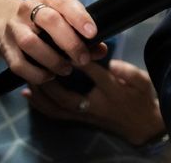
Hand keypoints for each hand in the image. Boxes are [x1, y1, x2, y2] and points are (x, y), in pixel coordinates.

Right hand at [0, 0, 105, 85]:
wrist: (5, 20)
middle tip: (83, 59)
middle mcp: (28, 8)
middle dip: (70, 42)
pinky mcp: (5, 47)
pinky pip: (18, 63)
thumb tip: (102, 50)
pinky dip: (36, 73)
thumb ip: (85, 35)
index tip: (93, 34)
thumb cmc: (46, 22)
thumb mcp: (64, 19)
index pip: (65, 2)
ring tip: (67, 69)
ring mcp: (14, 27)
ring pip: (30, 42)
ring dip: (52, 60)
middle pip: (49, 21)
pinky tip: (49, 75)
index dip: (80, 18)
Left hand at [23, 60, 165, 145]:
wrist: (142, 126)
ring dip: (41, 95)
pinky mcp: (80, 120)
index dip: (79, 59)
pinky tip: (29, 95)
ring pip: (58, 108)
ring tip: (28, 77)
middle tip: (38, 63)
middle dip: (51, 82)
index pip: (93, 74)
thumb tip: (110, 61)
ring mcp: (85, 115)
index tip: (67, 44)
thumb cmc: (142, 98)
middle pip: (67, 96)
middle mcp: (95, 105)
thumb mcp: (142, 81)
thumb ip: (127, 70)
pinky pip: (56, 115)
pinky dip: (40, 106)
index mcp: (112, 91)